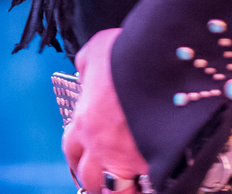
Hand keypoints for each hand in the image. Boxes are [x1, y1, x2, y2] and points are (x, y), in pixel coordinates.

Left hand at [64, 28, 147, 193]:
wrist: (160, 62)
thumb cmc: (128, 54)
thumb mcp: (96, 51)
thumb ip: (87, 67)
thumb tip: (86, 72)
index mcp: (85, 119)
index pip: (71, 148)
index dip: (77, 156)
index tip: (83, 159)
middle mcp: (101, 144)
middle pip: (89, 178)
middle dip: (93, 182)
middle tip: (101, 183)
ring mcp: (127, 156)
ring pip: (115, 190)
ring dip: (117, 190)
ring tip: (125, 189)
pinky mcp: (153, 161)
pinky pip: (149, 184)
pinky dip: (149, 185)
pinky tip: (153, 182)